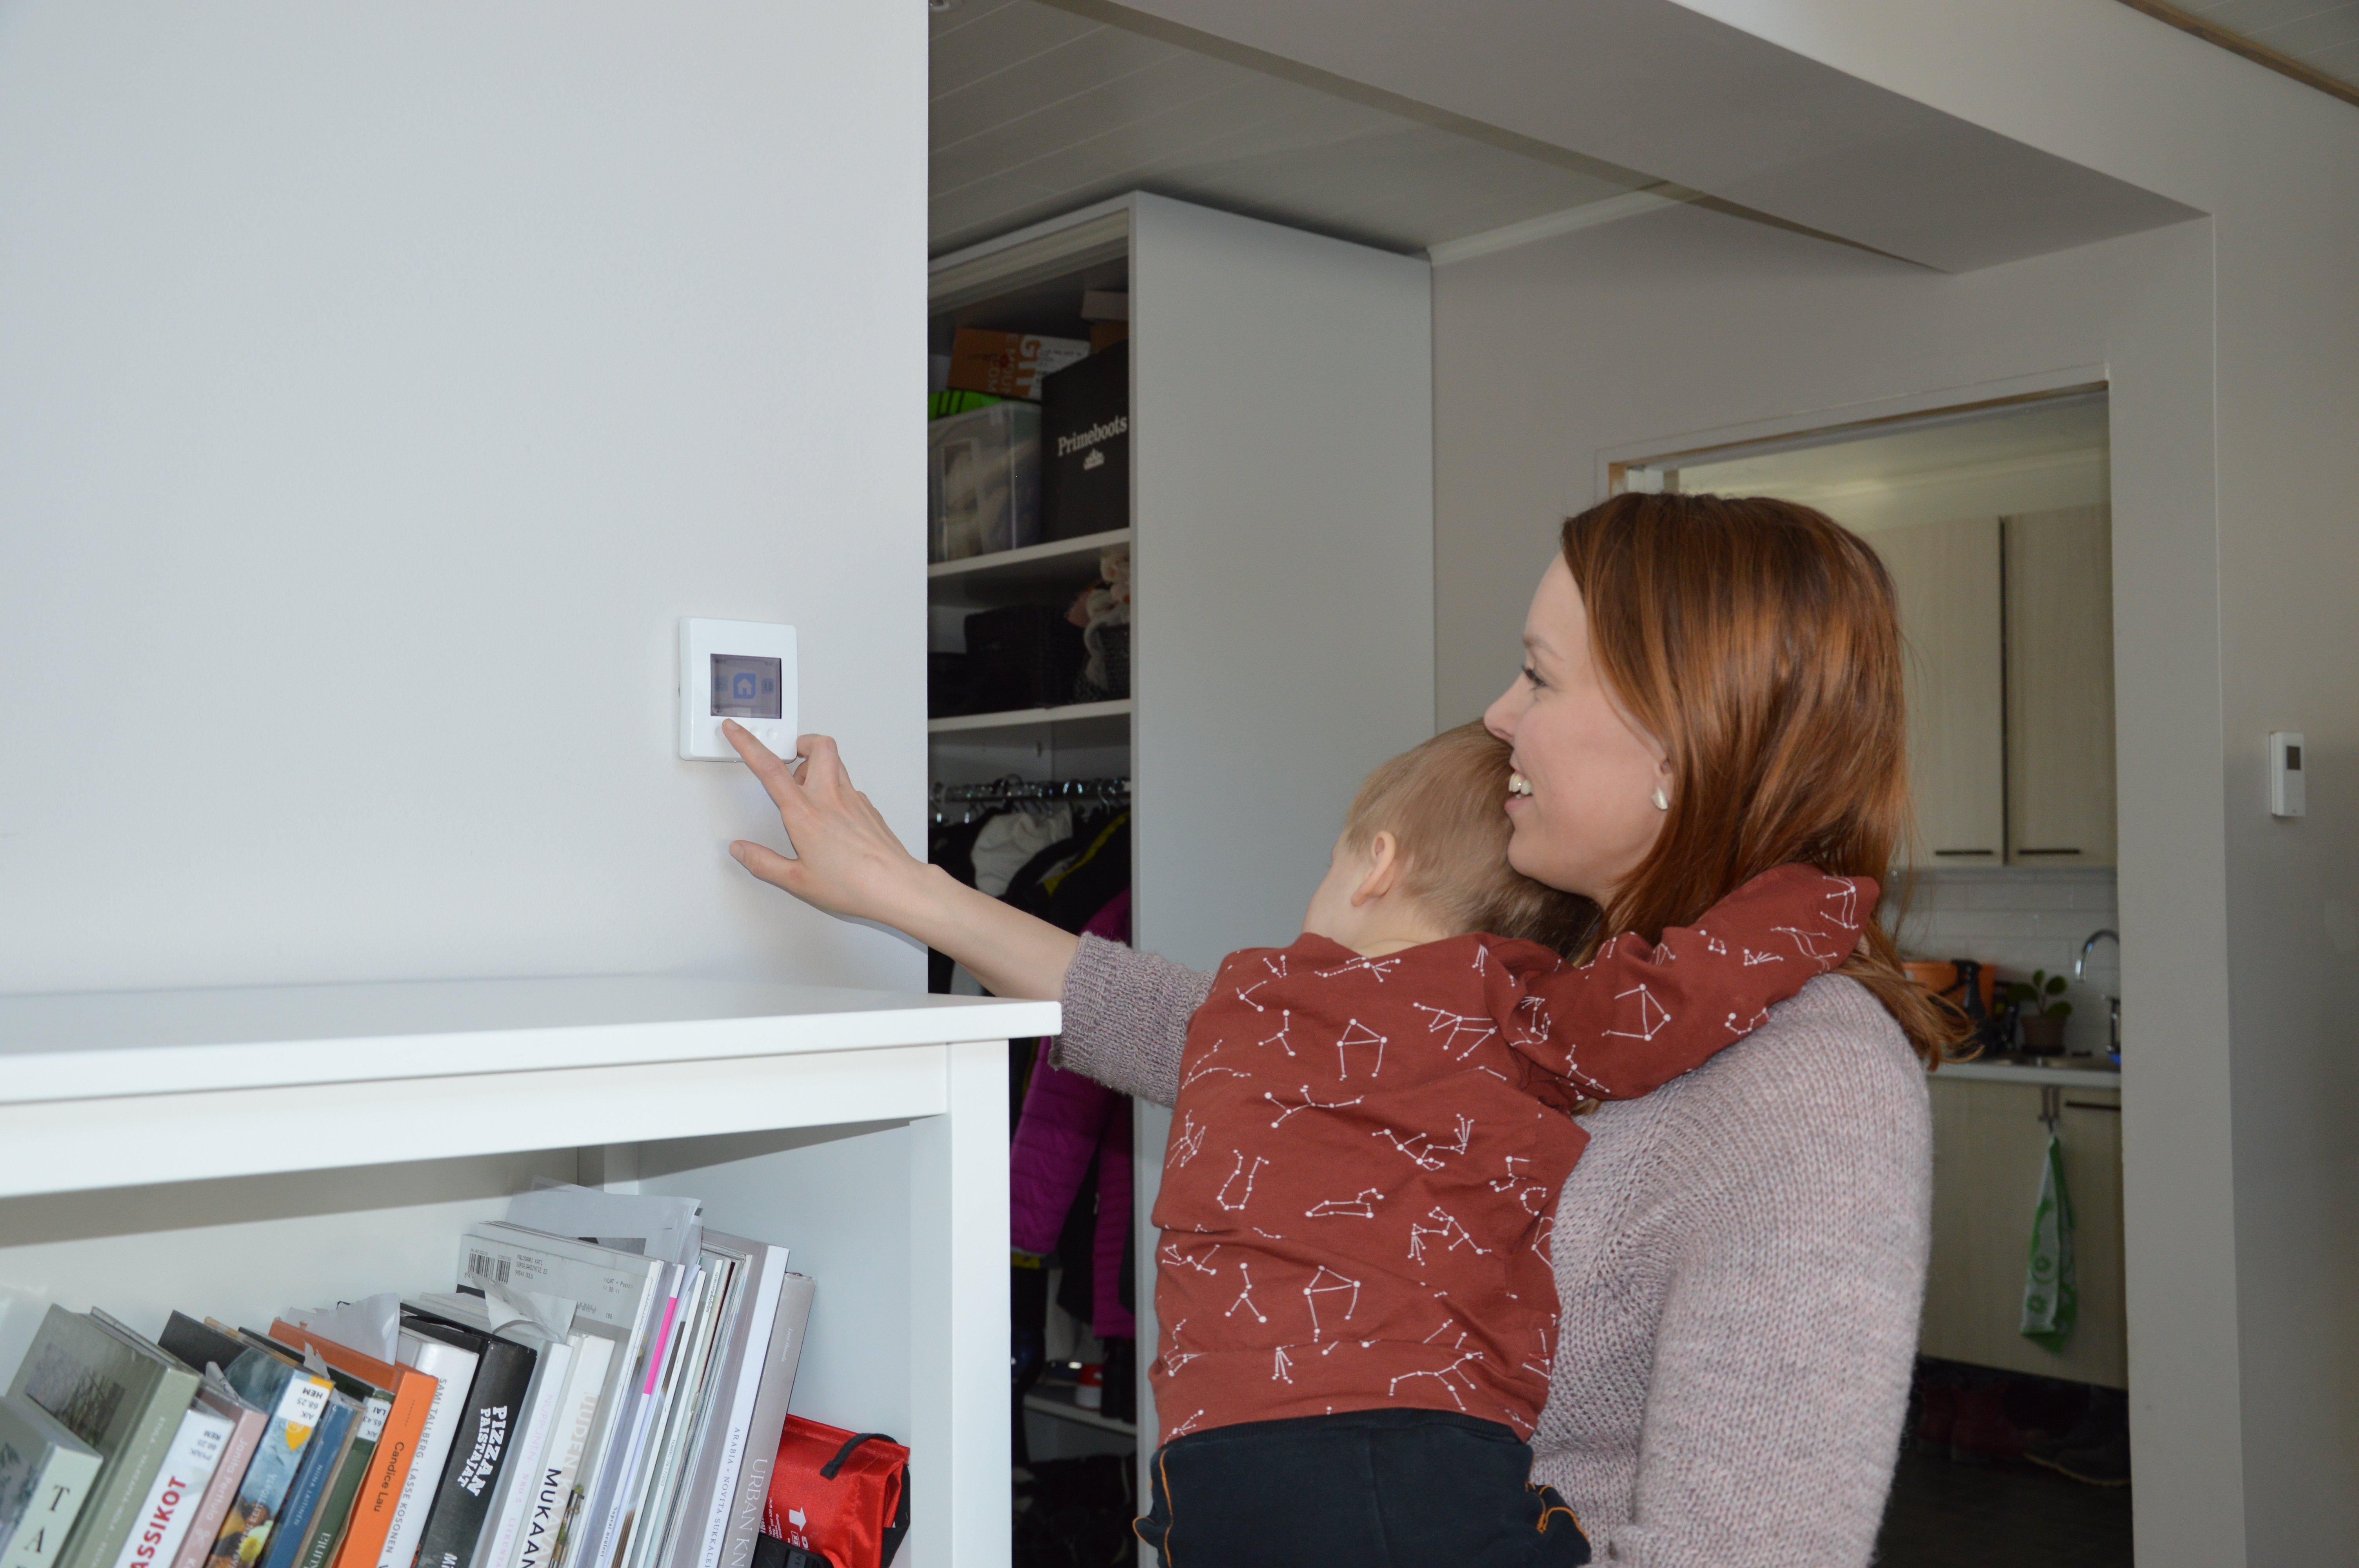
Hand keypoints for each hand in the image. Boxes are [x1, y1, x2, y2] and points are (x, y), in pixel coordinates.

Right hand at [723, 724, 932, 928]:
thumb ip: (764, 862)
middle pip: (818, 746)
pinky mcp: (868, 807)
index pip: (770, 768)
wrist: (895, 886)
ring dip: (819, 764)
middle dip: (802, 741)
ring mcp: (853, 799)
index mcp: (805, 813)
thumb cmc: (852, 883)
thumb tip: (741, 850)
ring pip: (836, 761)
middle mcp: (830, 798)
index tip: (735, 730)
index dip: (748, 744)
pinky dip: (836, 788)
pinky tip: (832, 813)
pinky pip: (849, 785)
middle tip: (791, 755)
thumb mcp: (797, 880)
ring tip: (808, 788)